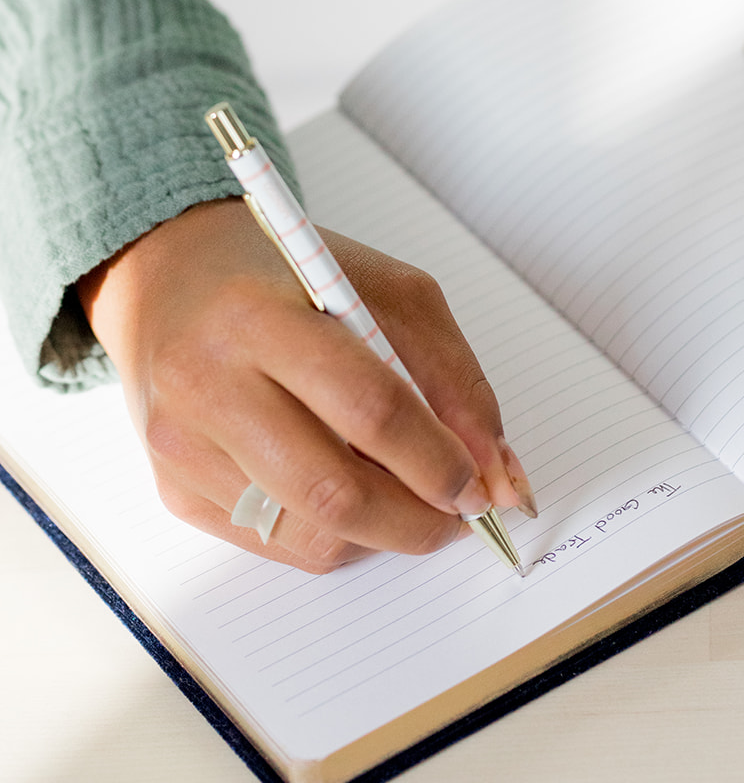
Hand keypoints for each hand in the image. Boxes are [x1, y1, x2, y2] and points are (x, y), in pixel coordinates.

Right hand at [78, 198, 533, 571]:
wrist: (173, 274)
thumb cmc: (290, 274)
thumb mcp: (387, 291)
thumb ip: (452, 377)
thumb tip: (498, 479)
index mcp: (259, 316)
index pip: (368, 408)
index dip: (438, 458)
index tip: (482, 483)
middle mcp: (207, 384)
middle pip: (333, 491)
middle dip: (417, 520)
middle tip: (459, 515)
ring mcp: (183, 446)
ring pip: (308, 533)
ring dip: (379, 531)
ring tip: (405, 494)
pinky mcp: (172, 488)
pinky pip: (275, 543)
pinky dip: (330, 532)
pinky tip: (344, 485)